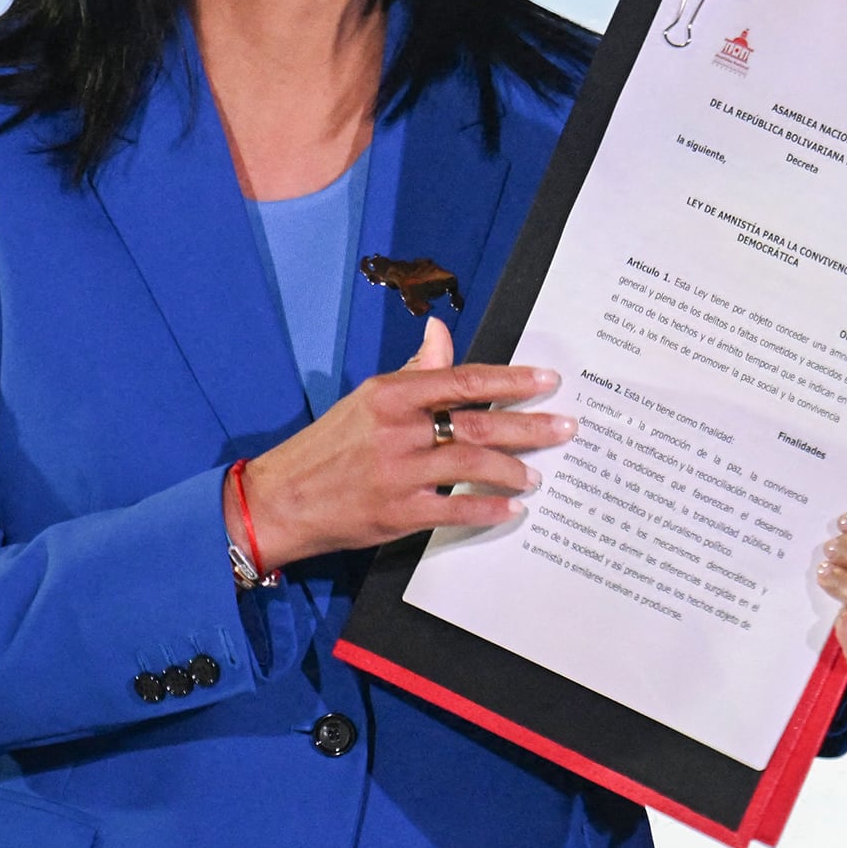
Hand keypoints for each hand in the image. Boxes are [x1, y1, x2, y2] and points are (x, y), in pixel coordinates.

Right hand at [236, 318, 573, 567]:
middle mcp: (396, 430)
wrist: (281, 498)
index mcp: (391, 395)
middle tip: (565, 429)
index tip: (548, 381)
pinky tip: (510, 510)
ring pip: (472, 467)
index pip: (464, 380)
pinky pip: (454, 511)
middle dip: (530, 427)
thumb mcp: (367, 399)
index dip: (511, 381)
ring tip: (536, 475)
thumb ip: (413, 371)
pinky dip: (487, 510)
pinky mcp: (395, 513)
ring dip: (512, 472)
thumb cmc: (329, 445)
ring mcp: (397, 473)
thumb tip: (440, 334)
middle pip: (479, 425)